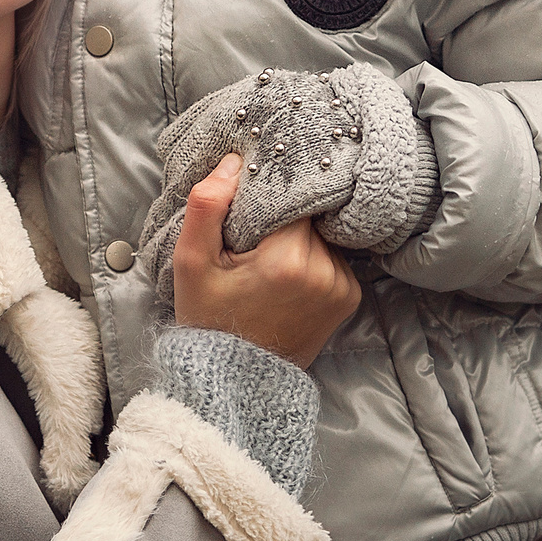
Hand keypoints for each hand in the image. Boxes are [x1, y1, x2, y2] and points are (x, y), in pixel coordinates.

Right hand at [171, 155, 360, 369]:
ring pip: (322, 231)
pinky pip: (332, 254)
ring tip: (268, 253)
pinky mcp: (349, 297)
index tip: (250, 193)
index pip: (291, 193)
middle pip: (308, 211)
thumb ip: (207, 206)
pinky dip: (312, 254)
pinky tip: (285, 272)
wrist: (237, 378)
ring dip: (299, 233)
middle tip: (254, 230)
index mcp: (288, 258)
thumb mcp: (191, 262)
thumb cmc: (209, 317)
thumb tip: (234, 162)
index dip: (269, 187)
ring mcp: (342, 286)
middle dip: (283, 212)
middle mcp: (325, 270)